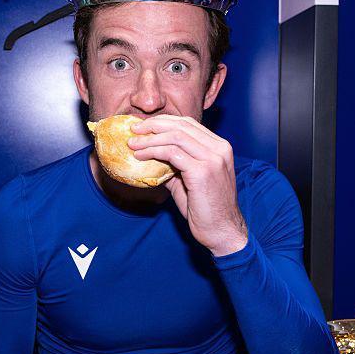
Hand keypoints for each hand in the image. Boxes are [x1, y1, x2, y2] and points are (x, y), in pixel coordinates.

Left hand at [128, 115, 247, 256]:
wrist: (221, 231)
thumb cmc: (206, 209)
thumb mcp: (189, 180)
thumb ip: (174, 165)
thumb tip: (151, 156)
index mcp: (219, 147)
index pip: (189, 124)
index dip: (164, 122)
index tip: (144, 127)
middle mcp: (219, 149)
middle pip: (181, 125)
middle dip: (154, 125)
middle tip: (134, 131)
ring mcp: (213, 159)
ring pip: (175, 136)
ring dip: (150, 139)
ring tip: (133, 144)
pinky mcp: (202, 172)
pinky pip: (172, 153)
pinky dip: (153, 152)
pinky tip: (141, 157)